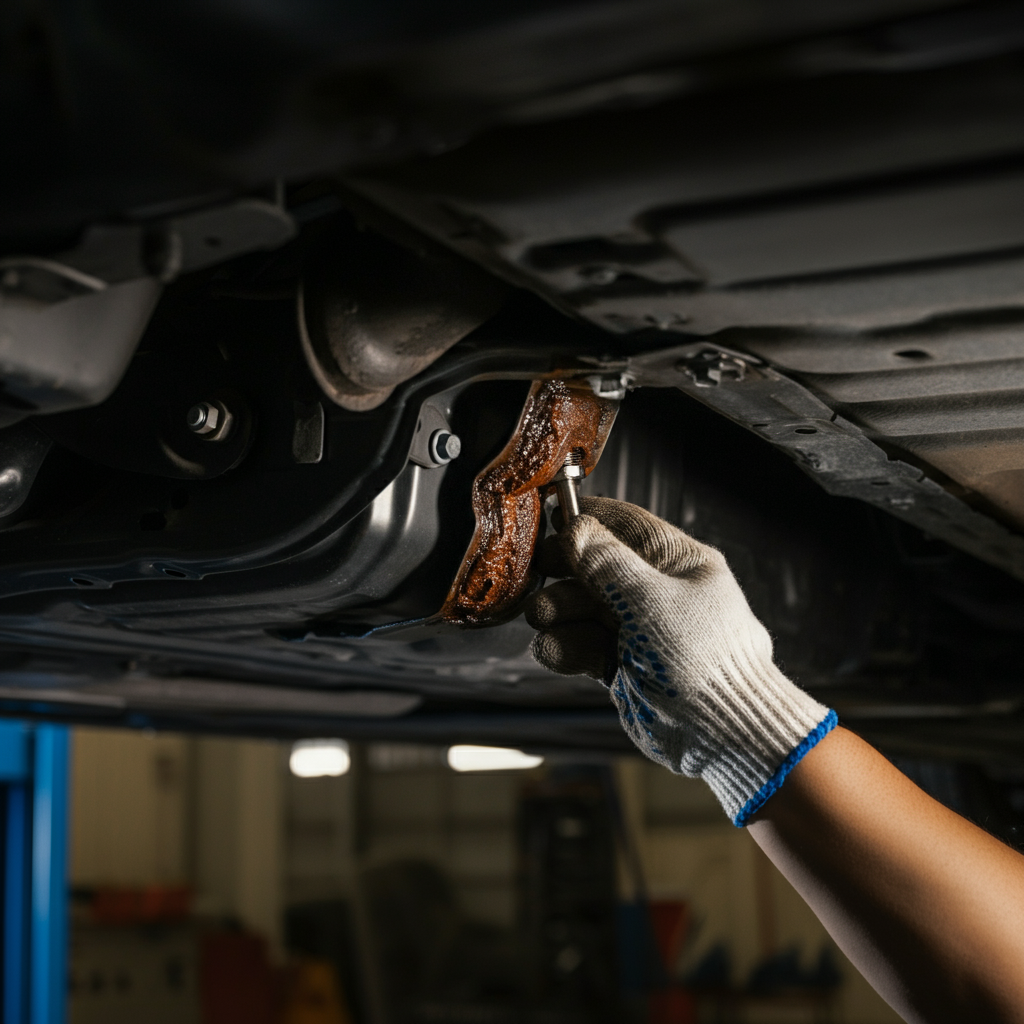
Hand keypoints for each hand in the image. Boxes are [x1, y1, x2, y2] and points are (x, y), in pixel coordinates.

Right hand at [525, 496, 835, 824]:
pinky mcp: (624, 665)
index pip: (627, 526)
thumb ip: (608, 565)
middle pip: (598, 567)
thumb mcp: (651, 601)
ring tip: (544, 615)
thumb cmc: (704, 660)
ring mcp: (640, 630)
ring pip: (585, 609)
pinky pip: (584, 646)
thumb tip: (577, 530)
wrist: (723, 732)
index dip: (589, 519)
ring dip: (559, 610)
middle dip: (565, 570)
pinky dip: (566, 646)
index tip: (553, 517)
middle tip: (539, 570)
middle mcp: (658, 593)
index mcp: (679, 563)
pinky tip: (553, 647)